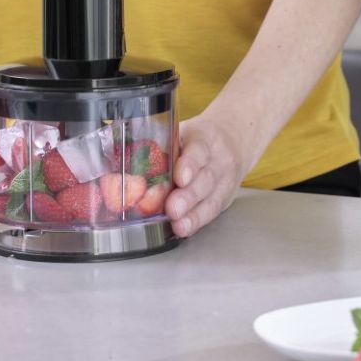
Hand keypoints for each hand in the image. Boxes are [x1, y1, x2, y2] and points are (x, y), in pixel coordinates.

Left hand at [165, 110, 248, 238]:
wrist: (234, 140)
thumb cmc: (198, 138)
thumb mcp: (183, 132)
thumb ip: (162, 145)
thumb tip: (126, 160)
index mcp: (205, 136)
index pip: (199, 149)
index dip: (190, 164)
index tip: (180, 177)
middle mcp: (220, 159)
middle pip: (206, 179)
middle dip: (189, 196)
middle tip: (173, 208)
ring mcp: (225, 180)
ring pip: (212, 198)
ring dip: (194, 215)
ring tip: (179, 225)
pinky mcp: (225, 197)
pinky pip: (213, 211)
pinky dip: (198, 221)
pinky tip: (185, 228)